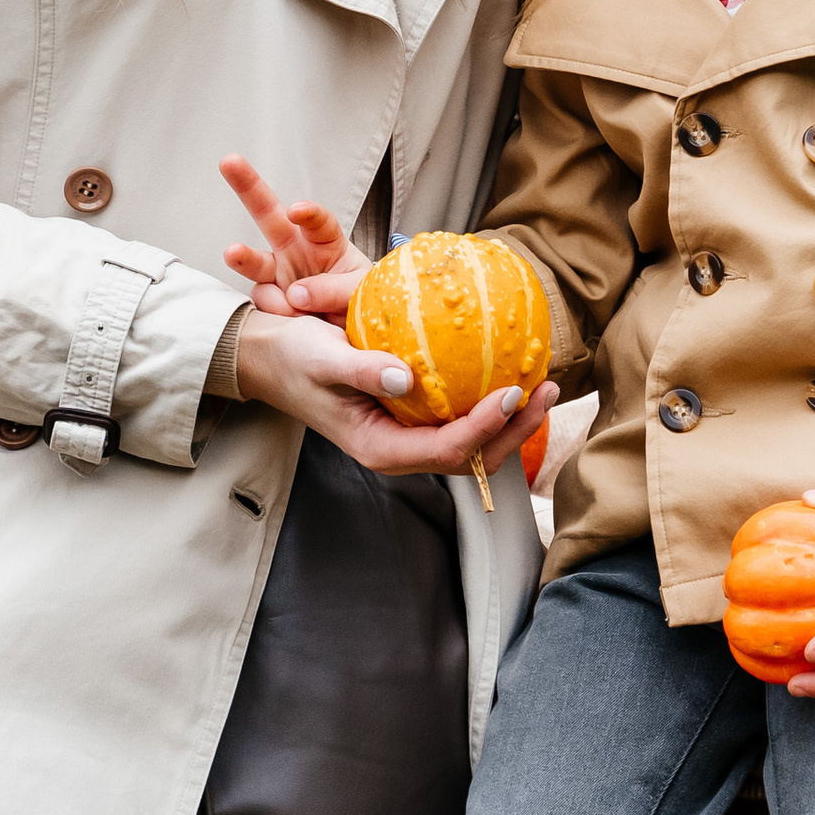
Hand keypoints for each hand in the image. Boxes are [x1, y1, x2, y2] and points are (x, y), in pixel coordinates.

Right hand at [220, 154, 366, 323]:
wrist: (351, 335)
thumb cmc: (361, 302)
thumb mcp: (359, 293)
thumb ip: (332, 290)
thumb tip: (296, 293)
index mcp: (326, 241)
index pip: (318, 221)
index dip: (307, 213)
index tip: (296, 211)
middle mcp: (297, 250)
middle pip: (270, 215)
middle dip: (248, 186)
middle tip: (229, 162)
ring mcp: (279, 274)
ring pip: (254, 260)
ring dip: (242, 256)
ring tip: (232, 253)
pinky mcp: (270, 298)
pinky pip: (266, 301)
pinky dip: (280, 311)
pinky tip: (299, 319)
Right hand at [231, 302, 549, 481]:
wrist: (269, 358)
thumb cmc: (291, 359)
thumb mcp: (321, 359)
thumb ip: (362, 369)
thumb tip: (406, 378)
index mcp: (380, 448)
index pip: (447, 450)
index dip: (485, 426)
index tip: (511, 391)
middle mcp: (399, 448)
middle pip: (472, 456)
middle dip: (514, 429)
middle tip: (544, 388)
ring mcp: (407, 434)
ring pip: (472, 441)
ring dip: (510, 418)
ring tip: (540, 382)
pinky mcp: (411, 415)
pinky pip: (459, 415)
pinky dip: (487, 400)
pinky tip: (507, 368)